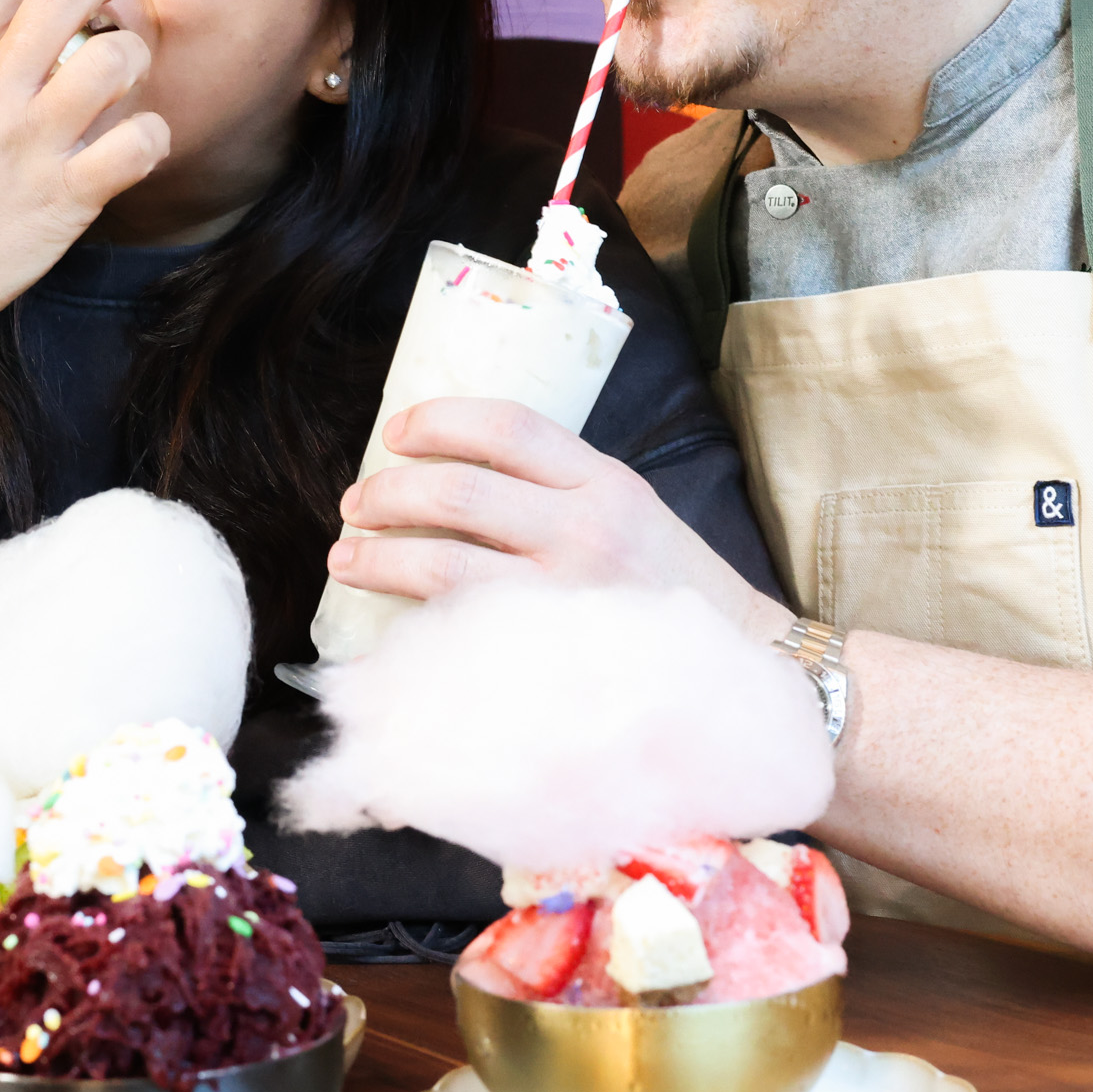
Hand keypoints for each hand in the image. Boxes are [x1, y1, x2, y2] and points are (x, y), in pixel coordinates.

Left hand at [327, 397, 786, 641]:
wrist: (745, 670)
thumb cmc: (672, 589)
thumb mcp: (630, 509)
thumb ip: (557, 488)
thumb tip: (453, 475)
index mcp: (607, 482)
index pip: (506, 425)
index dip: (437, 420)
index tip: (396, 434)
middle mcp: (588, 531)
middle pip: (458, 492)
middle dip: (389, 493)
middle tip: (356, 502)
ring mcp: (567, 598)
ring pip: (443, 565)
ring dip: (379, 558)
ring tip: (347, 557)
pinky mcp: (549, 656)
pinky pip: (459, 634)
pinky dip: (410, 627)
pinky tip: (385, 629)